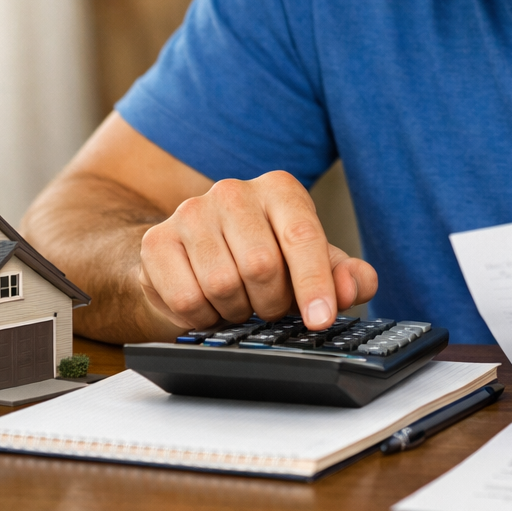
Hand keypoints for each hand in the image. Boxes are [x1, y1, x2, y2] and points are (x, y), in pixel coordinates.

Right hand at [135, 170, 377, 332]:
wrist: (194, 257)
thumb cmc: (264, 258)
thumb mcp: (311, 266)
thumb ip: (344, 276)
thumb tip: (355, 286)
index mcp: (279, 189)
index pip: (302, 236)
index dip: (314, 284)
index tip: (320, 320)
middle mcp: (234, 191)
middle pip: (261, 266)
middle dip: (272, 302)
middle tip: (269, 306)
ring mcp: (190, 212)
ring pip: (222, 285)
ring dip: (237, 311)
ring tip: (239, 301)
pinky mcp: (156, 241)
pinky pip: (186, 299)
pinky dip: (203, 317)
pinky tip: (209, 304)